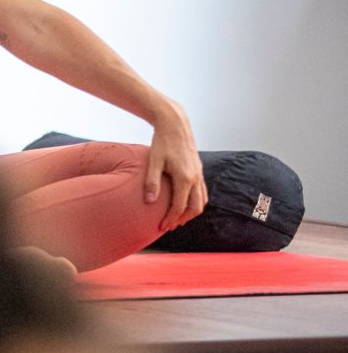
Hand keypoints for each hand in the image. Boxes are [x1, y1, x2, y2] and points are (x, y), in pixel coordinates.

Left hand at [145, 100, 206, 231]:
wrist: (175, 125)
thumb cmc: (162, 142)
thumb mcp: (153, 162)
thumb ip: (152, 182)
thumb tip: (149, 202)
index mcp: (185, 178)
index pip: (180, 207)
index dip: (170, 219)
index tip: (161, 227)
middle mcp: (196, 178)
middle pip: (195, 208)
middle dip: (183, 219)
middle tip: (169, 225)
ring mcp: (200, 173)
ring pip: (202, 200)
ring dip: (191, 212)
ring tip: (177, 217)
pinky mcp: (199, 169)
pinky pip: (202, 191)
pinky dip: (196, 201)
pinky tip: (185, 202)